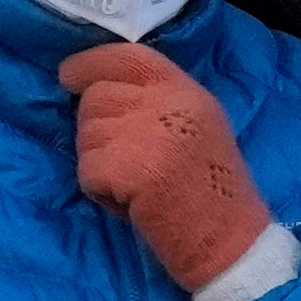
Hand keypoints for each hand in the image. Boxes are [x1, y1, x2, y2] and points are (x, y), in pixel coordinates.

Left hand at [62, 40, 270, 298]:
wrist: (231, 244)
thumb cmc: (211, 196)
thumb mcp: (196, 129)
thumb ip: (157, 104)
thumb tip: (96, 91)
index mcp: (187, 91)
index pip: (128, 57)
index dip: (92, 63)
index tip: (68, 75)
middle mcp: (169, 102)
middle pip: (96, 98)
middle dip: (96, 131)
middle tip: (127, 164)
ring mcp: (148, 132)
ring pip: (86, 136)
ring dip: (100, 166)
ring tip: (136, 188)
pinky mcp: (130, 166)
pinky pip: (87, 171)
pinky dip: (101, 194)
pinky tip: (133, 206)